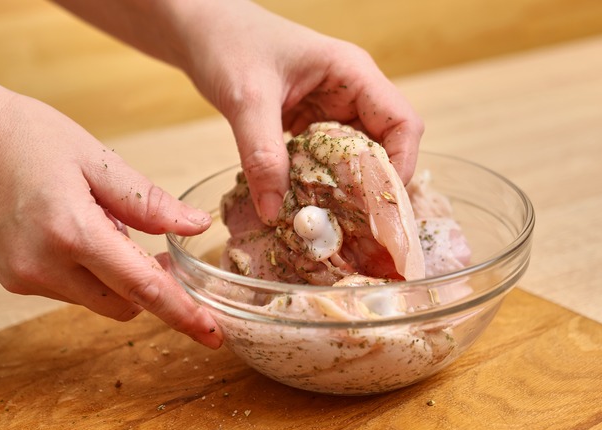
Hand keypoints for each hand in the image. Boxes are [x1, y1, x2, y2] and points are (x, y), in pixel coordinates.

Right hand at [0, 94, 223, 348]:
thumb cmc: (28, 136)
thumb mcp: (97, 159)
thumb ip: (147, 202)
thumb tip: (196, 227)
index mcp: (73, 232)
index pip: (142, 288)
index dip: (182, 313)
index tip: (213, 335)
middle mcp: (45, 265)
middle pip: (124, 303)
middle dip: (150, 285)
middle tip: (158, 246)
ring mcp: (24, 277)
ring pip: (97, 299)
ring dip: (116, 277)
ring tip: (100, 221)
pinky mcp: (13, 279)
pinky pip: (70, 289)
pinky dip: (87, 271)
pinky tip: (73, 229)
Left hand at [178, 1, 423, 222]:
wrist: (199, 29)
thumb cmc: (227, 43)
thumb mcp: (245, 99)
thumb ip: (261, 155)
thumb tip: (275, 212)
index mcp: (352, 74)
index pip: (402, 124)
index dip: (399, 167)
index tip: (378, 206)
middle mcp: (350, 93)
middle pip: (384, 148)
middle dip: (373, 188)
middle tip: (358, 229)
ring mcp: (329, 109)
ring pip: (354, 159)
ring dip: (345, 191)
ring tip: (332, 225)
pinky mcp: (307, 124)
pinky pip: (325, 161)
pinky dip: (319, 185)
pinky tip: (304, 207)